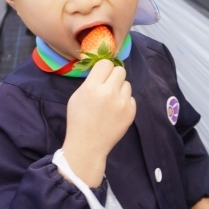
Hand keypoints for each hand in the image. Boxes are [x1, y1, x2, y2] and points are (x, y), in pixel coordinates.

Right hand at [61, 60, 135, 186]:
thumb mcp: (77, 96)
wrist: (88, 145)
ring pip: (127, 84)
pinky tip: (116, 111)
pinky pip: (131, 98)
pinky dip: (125, 102)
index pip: (106, 64)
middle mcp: (109, 92)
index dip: (104, 68)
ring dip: (120, 89)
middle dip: (114, 76)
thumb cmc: (79, 120)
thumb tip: (104, 71)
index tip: (102, 75)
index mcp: (92, 87)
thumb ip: (91, 81)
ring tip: (111, 101)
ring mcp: (123, 103)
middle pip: (120, 70)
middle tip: (108, 86)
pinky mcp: (131, 112)